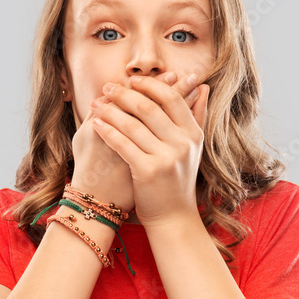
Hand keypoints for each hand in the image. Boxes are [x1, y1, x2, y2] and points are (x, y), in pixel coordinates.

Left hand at [70, 72, 192, 213]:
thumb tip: (203, 86)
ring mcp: (166, 158)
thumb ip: (198, 114)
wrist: (173, 216)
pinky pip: (123, 144)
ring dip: (110, 111)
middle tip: (107, 88)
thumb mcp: (193, 147)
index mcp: (193, 134)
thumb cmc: (177, 179)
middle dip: (124, 94)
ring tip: (95, 105)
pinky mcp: (148, 172)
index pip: (171, 98)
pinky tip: (96, 125)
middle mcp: (183, 144)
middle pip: (149, 107)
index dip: (149, 86)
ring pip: (133, 124)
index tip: (131, 81)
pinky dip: (107, 132)